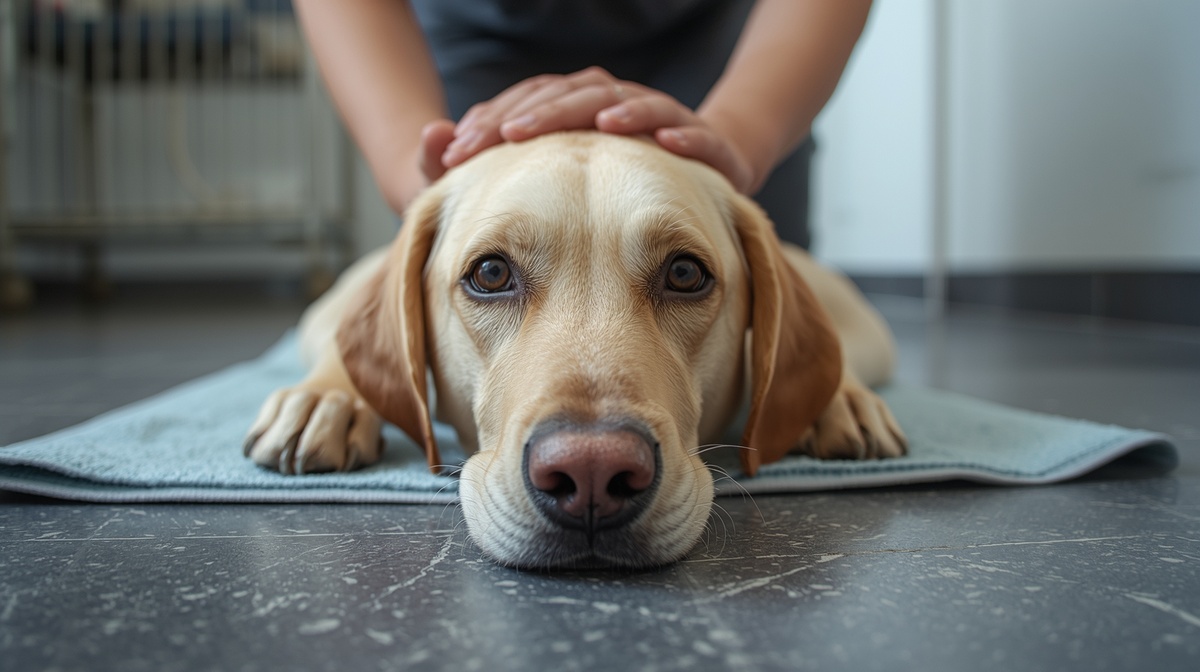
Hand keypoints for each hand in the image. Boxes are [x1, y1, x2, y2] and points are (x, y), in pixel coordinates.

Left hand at [438, 67, 757, 193]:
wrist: (689, 194)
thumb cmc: (601, 191)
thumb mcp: (535, 185)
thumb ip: (481, 163)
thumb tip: (433, 134)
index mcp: (569, 109)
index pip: (526, 103)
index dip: (492, 122)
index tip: (458, 153)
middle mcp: (609, 104)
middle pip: (572, 95)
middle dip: (540, 115)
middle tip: (507, 138)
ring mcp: (655, 117)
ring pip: (629, 101)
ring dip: (613, 109)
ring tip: (595, 125)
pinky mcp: (699, 140)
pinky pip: (693, 129)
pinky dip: (679, 130)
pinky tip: (665, 140)